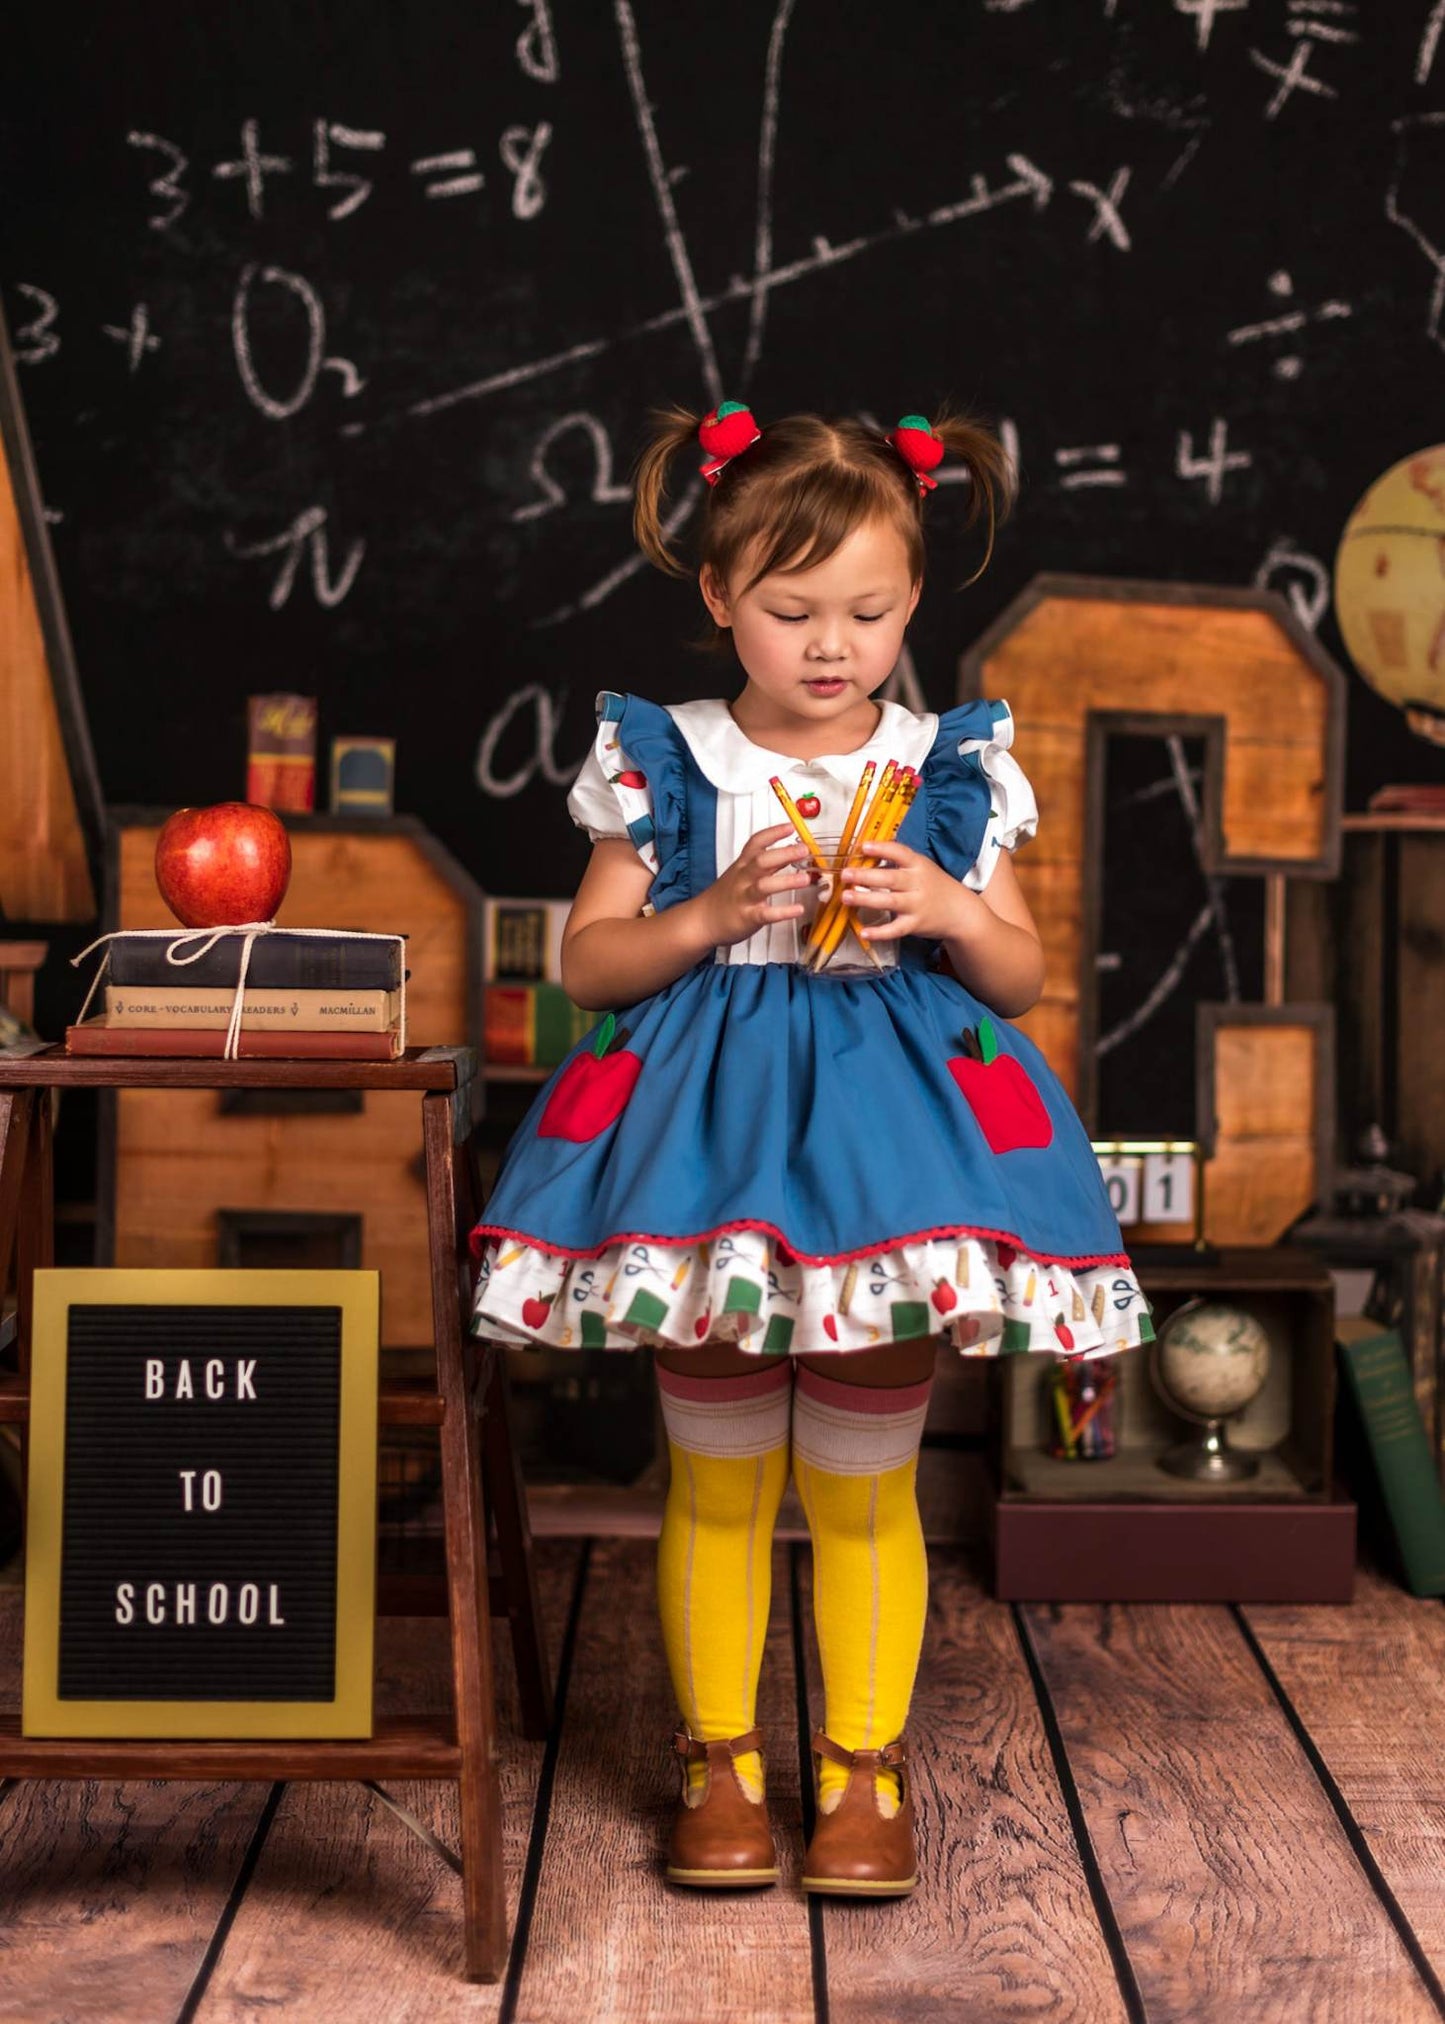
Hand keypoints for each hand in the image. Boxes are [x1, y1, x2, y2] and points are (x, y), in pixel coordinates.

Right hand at [700, 822, 812, 946]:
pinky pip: (766, 914)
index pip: (756, 843)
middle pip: (761, 861)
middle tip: (804, 850)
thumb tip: (790, 851)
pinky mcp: (747, 917)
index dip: (773, 833)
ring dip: (786, 881)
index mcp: (743, 865)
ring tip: (805, 879)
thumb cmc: (725, 896)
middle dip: (784, 854)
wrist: (702, 920)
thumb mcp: (742, 873)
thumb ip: (767, 863)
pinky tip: (798, 909)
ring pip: (764, 886)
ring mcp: (745, 898)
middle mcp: (744, 879)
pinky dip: (783, 912)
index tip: (790, 826)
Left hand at [839, 837, 979, 942]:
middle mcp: (917, 884)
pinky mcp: (914, 924)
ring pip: (889, 902)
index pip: (900, 853)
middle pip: (890, 878)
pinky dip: (880, 932)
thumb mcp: (922, 867)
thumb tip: (866, 852)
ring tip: (846, 897)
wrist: (961, 912)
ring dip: (866, 899)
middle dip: (866, 876)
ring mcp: (916, 905)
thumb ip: (898, 862)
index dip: (882, 849)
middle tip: (846, 874)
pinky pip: (895, 929)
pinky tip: (864, 932)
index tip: (863, 846)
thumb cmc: (936, 886)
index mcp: (918, 865)